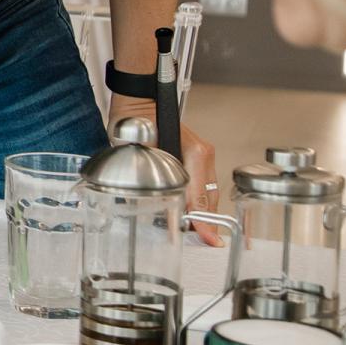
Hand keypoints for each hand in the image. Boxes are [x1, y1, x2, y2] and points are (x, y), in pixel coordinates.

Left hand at [111, 95, 219, 242]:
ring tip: (198, 231)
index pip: (200, 196)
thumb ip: (154, 178)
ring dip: (202, 212)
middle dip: (205, 220)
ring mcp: (203, 154)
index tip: (209, 237)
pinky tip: (192, 212)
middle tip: (204, 241)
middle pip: (209, 197)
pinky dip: (198, 199)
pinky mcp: (198, 156)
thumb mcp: (142, 153)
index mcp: (196, 153)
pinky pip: (203, 183)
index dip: (203, 220)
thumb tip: (161, 205)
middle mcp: (204, 154)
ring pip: (208, 192)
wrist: (138, 103)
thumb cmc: (136, 121)